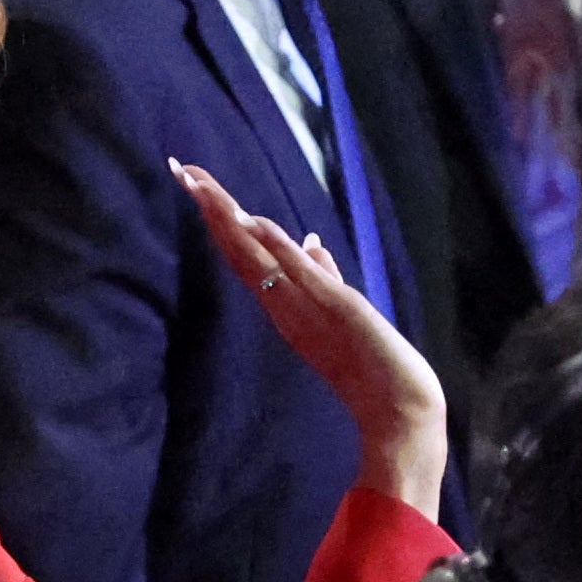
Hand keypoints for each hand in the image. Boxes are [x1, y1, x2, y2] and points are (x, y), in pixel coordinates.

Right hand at [174, 158, 448, 518]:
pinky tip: (257, 226)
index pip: (247, 252)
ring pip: (260, 259)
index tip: (193, 178)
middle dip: (213, 209)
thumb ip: (323, 275)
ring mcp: (309, 310)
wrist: (400, 413)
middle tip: (181, 168)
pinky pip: (302, 277)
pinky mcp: (339, 312)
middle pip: (241, 251)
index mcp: (288, 303)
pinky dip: (279, 252)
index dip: (221, 217)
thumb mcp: (345, 308)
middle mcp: (288, 306)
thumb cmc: (372, 367)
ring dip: (232, 221)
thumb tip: (309, 243)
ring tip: (201, 186)